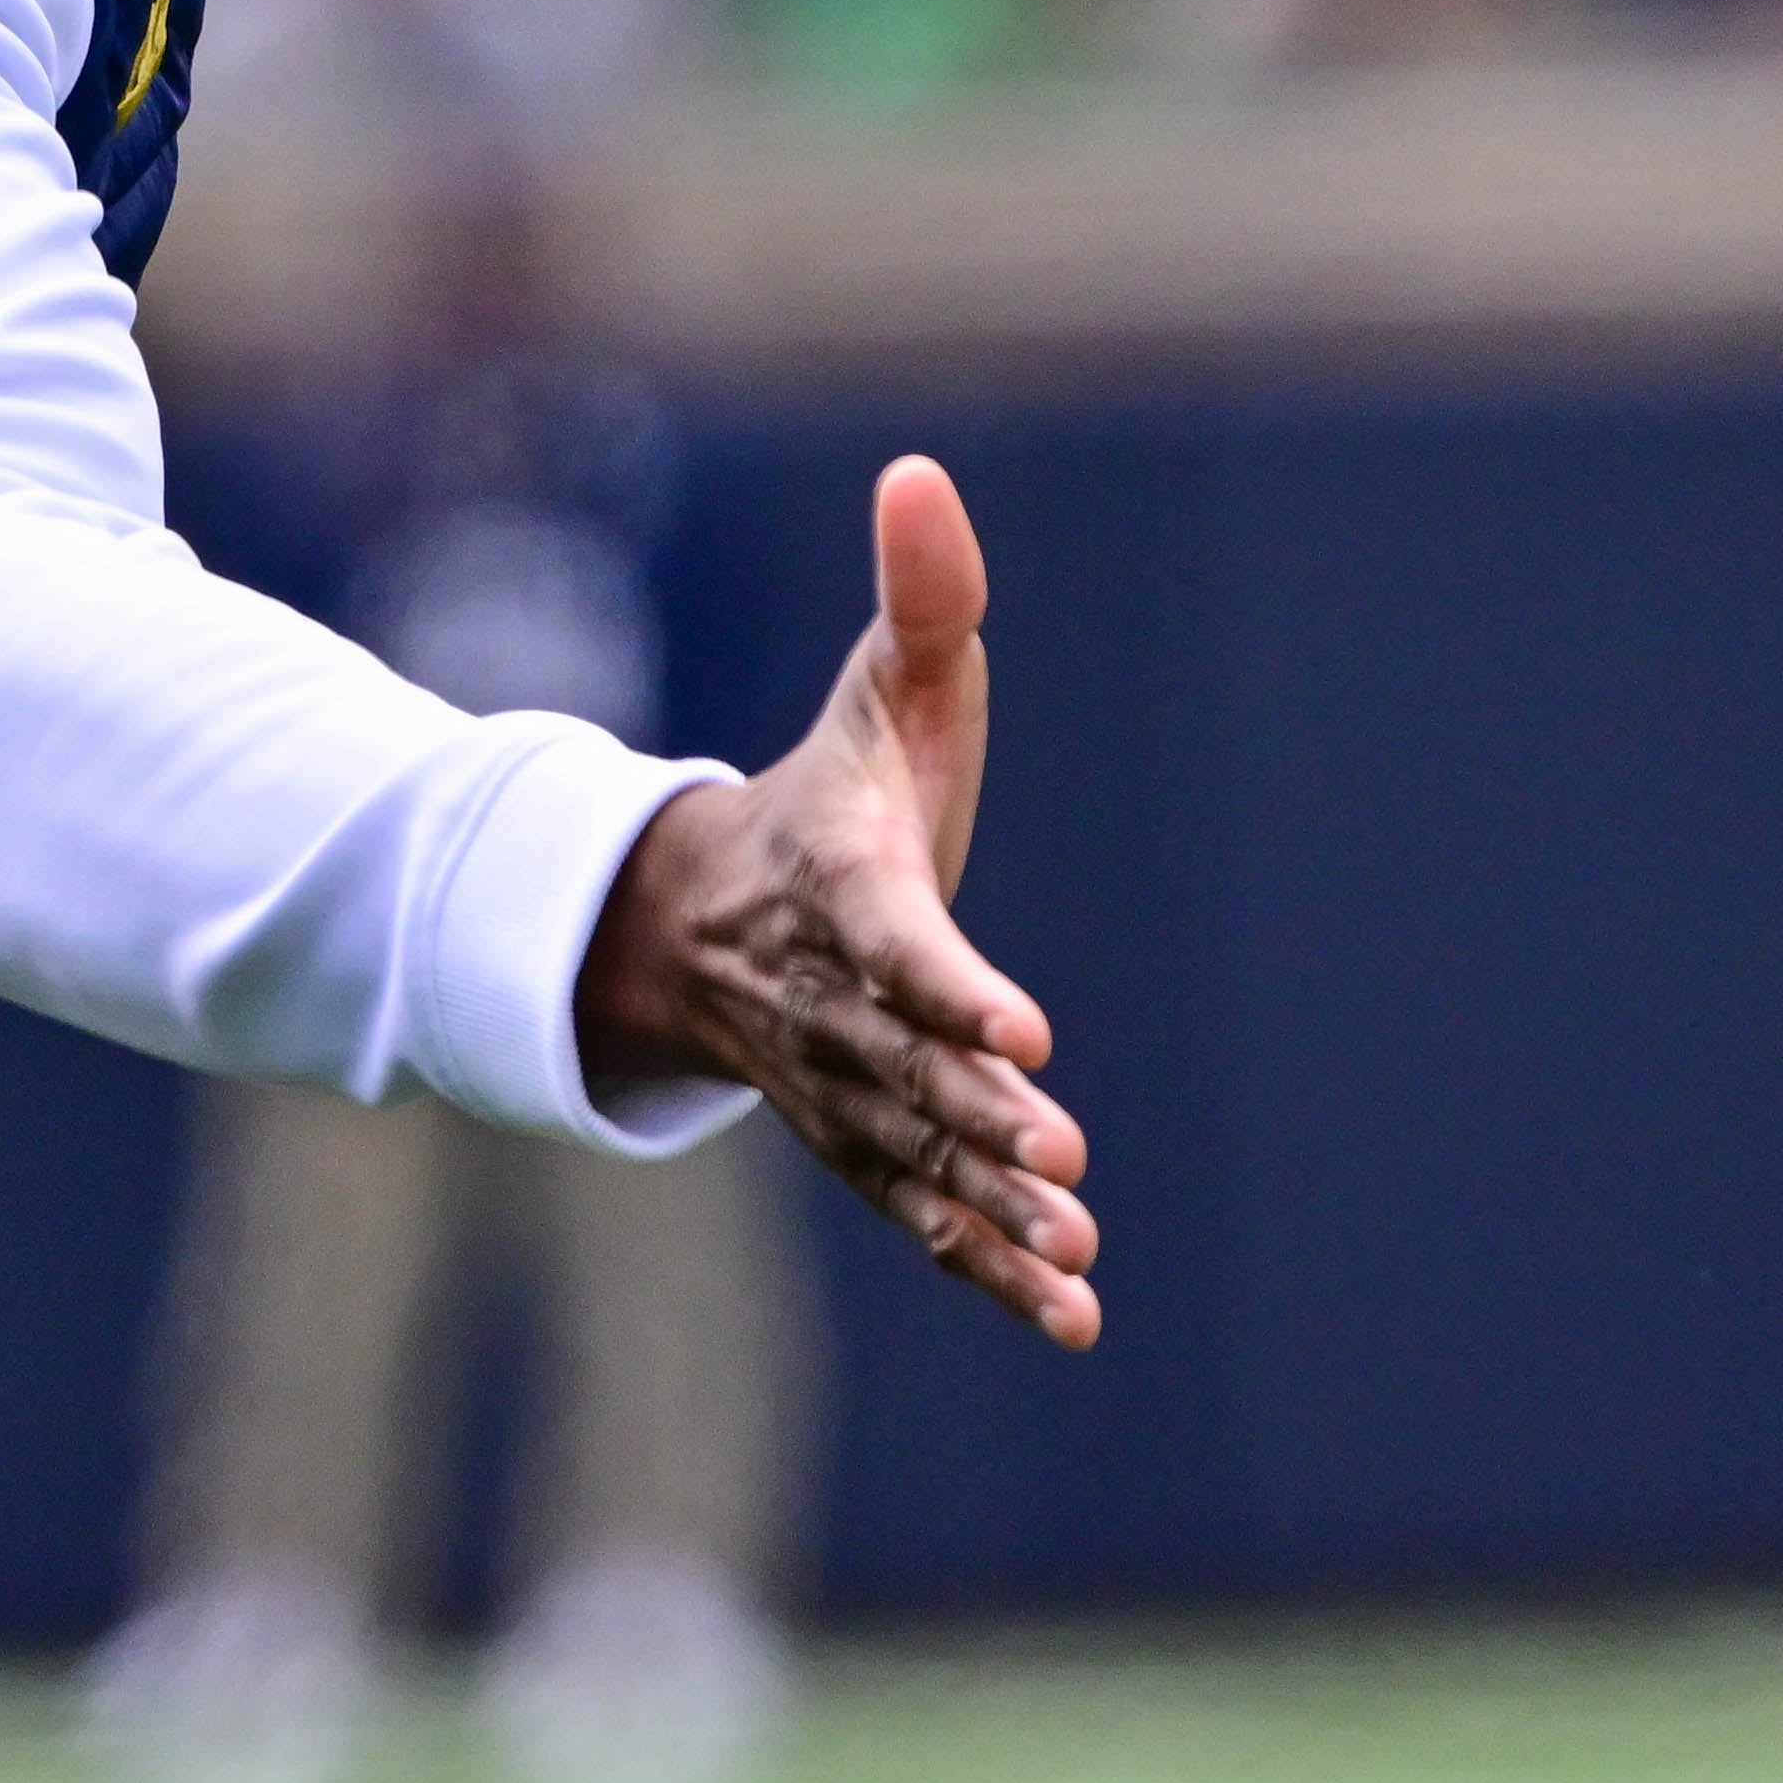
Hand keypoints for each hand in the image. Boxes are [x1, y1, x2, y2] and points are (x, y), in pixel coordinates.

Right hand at [575, 455, 1099, 1346]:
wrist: (708, 923)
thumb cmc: (832, 795)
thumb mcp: (882, 688)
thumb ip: (924, 595)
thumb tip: (921, 472)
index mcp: (844, 887)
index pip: (896, 943)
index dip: (952, 989)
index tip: (1022, 1030)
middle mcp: (834, 1001)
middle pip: (907, 1066)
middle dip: (978, 1113)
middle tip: (1057, 1154)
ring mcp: (844, 1085)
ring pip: (916, 1154)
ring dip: (990, 1207)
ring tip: (1074, 1247)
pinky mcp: (868, 1145)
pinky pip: (921, 1214)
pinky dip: (988, 1266)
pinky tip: (1074, 1310)